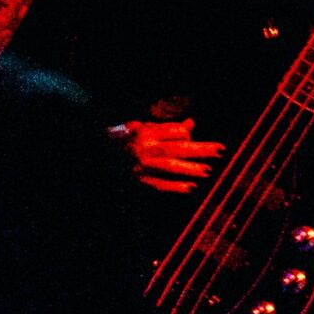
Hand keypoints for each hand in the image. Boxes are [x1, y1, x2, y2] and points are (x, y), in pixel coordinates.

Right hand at [111, 117, 228, 195]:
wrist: (92, 158)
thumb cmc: (119, 141)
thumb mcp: (140, 128)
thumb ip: (166, 128)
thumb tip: (191, 124)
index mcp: (144, 132)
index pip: (173, 132)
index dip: (187, 135)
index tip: (193, 140)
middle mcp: (143, 147)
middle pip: (177, 147)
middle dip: (200, 149)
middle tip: (221, 150)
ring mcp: (140, 166)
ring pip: (169, 166)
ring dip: (190, 168)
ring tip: (209, 171)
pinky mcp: (137, 181)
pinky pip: (159, 185)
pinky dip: (175, 187)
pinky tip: (191, 188)